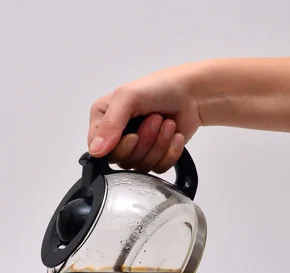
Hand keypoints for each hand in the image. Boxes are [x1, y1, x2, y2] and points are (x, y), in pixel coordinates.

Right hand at [87, 64, 202, 172]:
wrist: (193, 93)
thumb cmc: (160, 87)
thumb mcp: (128, 97)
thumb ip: (109, 124)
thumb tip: (96, 151)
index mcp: (102, 120)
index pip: (97, 151)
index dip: (117, 148)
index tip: (132, 135)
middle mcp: (116, 137)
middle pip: (121, 161)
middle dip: (144, 141)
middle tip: (155, 120)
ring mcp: (135, 149)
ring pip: (140, 166)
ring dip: (159, 144)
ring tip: (166, 123)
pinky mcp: (154, 157)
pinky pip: (158, 169)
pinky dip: (169, 153)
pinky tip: (174, 136)